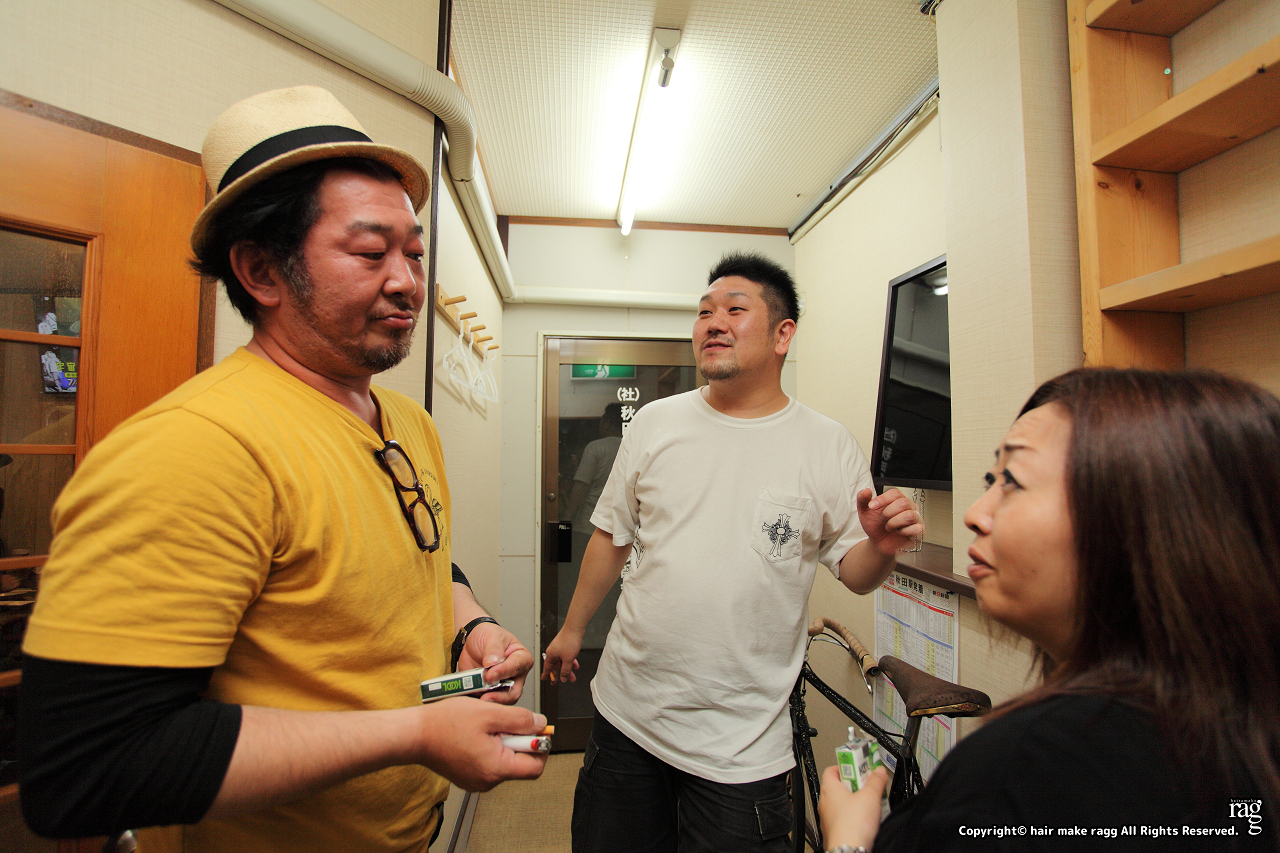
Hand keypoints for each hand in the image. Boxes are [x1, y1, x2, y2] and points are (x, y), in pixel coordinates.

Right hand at [414, 698, 547, 790]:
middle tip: (503, 722)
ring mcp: (475, 781)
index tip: (537, 729)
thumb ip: (520, 720)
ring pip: (503, 761)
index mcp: (496, 769)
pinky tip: (475, 733)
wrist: (414, 735)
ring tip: (485, 726)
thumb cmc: (445, 724)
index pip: (535, 767)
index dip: (541, 746)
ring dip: (502, 742)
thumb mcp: (490, 714)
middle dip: (518, 739)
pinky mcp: (467, 777)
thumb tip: (540, 725)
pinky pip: (488, 762)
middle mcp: (487, 781)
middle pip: (520, 763)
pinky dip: (489, 747)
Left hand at [457, 623, 532, 703]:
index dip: (504, 672)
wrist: (470, 640)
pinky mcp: (487, 691)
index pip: (517, 668)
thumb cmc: (487, 635)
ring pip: (499, 700)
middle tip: (485, 696)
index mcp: (521, 659)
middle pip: (513, 693)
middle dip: (499, 697)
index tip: (490, 674)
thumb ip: (494, 649)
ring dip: (487, 700)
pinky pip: (484, 700)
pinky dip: (476, 701)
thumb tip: (493, 663)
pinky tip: (469, 697)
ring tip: (475, 696)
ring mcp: (501, 685)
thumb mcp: (492, 636)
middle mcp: (514, 675)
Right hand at [541, 627, 582, 683]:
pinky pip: (567, 657)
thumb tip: (563, 678)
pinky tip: (576, 666)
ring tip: (573, 677)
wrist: (575, 628)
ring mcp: (559, 649)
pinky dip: (571, 662)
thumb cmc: (569, 640)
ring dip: (568, 670)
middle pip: (556, 666)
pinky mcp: (565, 646)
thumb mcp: (568, 659)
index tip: (545, 679)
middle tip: (561, 681)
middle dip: (560, 675)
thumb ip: (565, 670)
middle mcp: (554, 652)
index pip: (547, 668)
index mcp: (551, 655)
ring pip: (563, 662)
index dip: (547, 675)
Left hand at [818, 765, 886, 849]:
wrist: (848, 850)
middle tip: (868, 784)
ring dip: (855, 800)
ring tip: (870, 802)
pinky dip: (854, 816)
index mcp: (829, 788)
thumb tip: (879, 771)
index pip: (832, 769)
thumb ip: (876, 781)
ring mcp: (828, 818)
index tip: (859, 766)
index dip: (846, 765)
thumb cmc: (852, 825)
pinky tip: (866, 820)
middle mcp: (825, 802)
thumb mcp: (870, 796)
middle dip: (855, 784)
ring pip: (841, 803)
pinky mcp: (834, 831)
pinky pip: (843, 818)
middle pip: (839, 786)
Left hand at [857, 487, 921, 555]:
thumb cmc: (875, 525)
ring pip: (909, 515)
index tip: (872, 506)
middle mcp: (909, 506)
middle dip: (887, 513)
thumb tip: (866, 491)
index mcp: (898, 499)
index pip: (895, 493)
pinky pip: (916, 529)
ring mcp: (916, 518)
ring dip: (894, 523)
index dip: (883, 499)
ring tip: (889, 527)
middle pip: (903, 503)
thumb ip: (863, 499)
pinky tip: (899, 533)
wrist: (878, 543)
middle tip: (882, 520)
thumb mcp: (865, 511)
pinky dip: (903, 532)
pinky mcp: (920, 531)